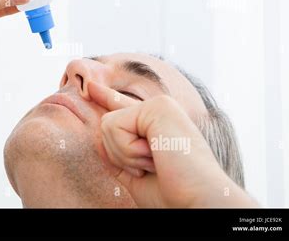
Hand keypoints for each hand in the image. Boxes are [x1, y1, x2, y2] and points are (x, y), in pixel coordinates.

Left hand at [88, 81, 257, 207]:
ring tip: (156, 162)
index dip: (106, 96)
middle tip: (153, 166)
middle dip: (119, 154)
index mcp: (156, 125)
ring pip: (107, 125)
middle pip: (107, 124)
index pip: (123, 107)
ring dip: (125, 154)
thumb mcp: (135, 175)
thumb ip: (117, 156)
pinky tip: (154, 155)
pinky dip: (128, 150)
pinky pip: (114, 126)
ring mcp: (159, 105)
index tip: (91, 87)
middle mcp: (158, 110)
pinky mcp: (157, 106)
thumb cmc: (172, 195)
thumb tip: (97, 140)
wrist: (197, 202)